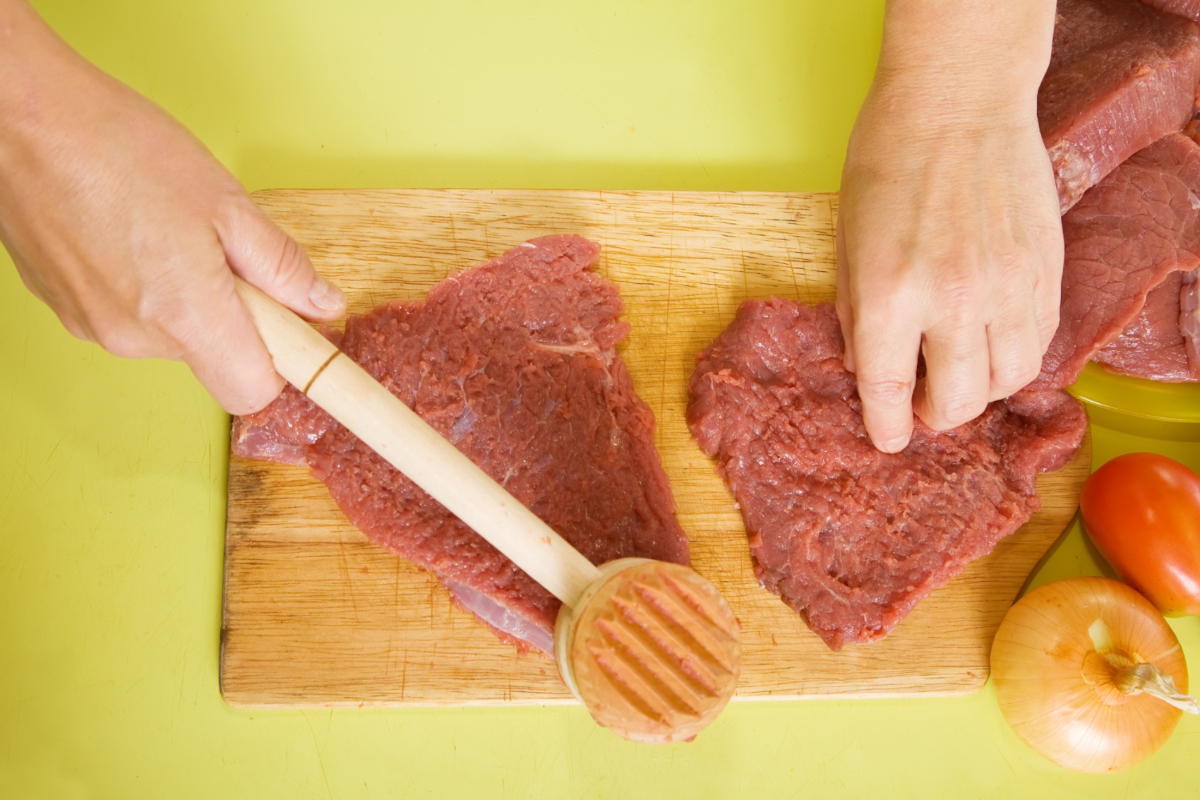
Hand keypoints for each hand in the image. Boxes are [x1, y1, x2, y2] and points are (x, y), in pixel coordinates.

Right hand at [0, 1, 344, 413]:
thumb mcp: (228, 204)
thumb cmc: (120, 148)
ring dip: (183, 296)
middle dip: (230, 315)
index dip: (276, 363)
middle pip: (211, 358)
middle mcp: (134, 338)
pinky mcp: (63, 308)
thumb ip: (282, 267)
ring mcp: (92, 326)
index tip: (285, 326)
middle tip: (219, 249)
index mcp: (186, 317)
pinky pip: (125, 315)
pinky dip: (140, 285)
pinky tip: (128, 229)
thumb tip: (321, 304)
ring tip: (164, 228)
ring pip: (167, 334)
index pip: (251, 392)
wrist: (23, 117)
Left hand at [835, 0, 1060, 451]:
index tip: (886, 438)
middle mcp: (953, 301)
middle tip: (921, 399)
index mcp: (890, 295)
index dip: (886, 426)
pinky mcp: (1046, 273)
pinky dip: (1013, 355)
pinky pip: (1038, 343)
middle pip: (956, 403)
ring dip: (979, 387)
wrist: (958, 104)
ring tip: (958, 365)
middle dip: (933, 413)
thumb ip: (859, 314)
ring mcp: (1008, 288)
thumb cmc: (887, 163)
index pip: (889, 392)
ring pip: (1006, 382)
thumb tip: (869, 369)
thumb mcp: (848, 243)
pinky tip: (991, 336)